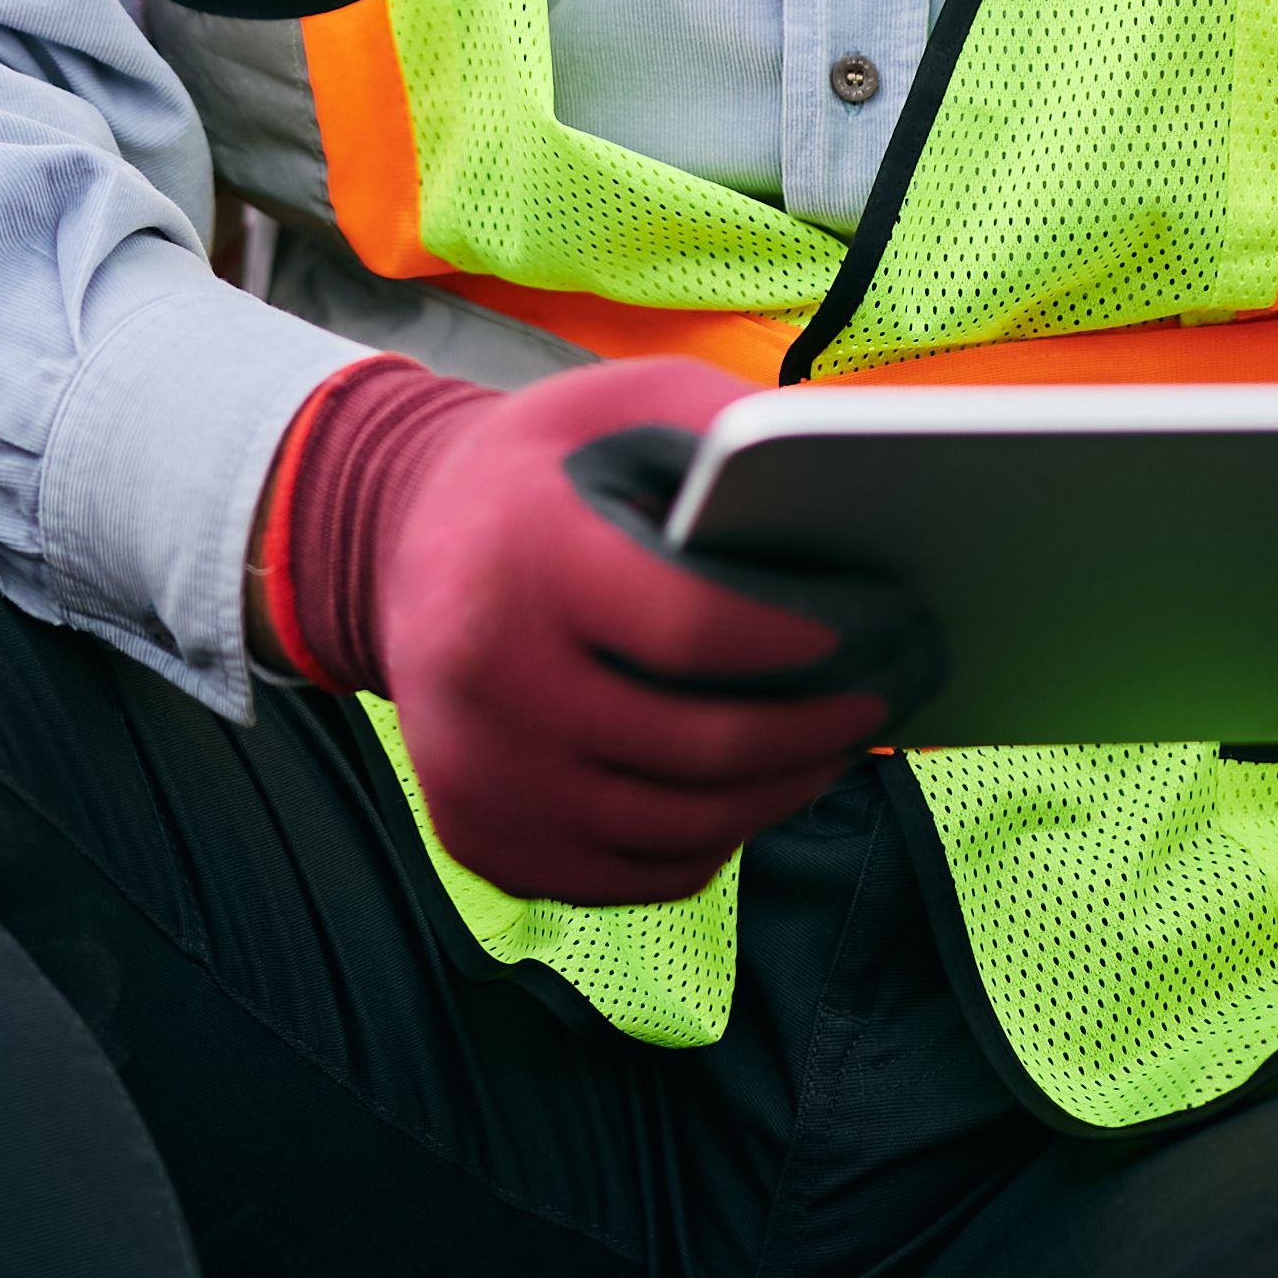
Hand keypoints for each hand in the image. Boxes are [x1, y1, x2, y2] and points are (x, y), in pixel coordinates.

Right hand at [264, 358, 890, 908]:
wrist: (393, 549)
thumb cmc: (540, 474)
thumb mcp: (620, 404)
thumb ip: (728, 428)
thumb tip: (851, 490)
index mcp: (523, 558)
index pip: (689, 628)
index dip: (801, 640)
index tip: (877, 630)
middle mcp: (486, 681)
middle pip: (699, 748)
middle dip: (817, 731)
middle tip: (883, 703)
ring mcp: (479, 776)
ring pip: (677, 829)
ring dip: (778, 796)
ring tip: (832, 750)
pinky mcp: (481, 841)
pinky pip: (632, 874)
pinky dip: (708, 842)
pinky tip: (743, 792)